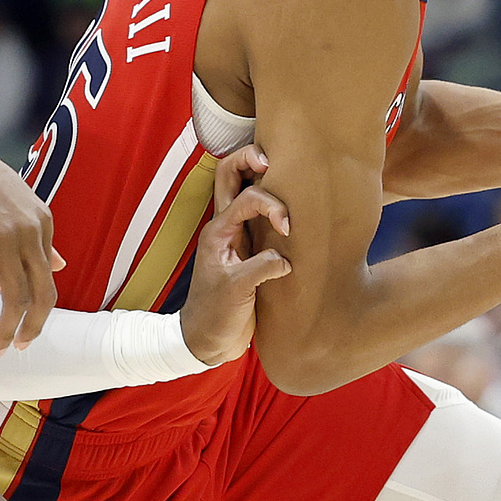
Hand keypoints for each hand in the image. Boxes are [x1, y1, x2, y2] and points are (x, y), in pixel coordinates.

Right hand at [0, 138, 63, 357]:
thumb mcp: (17, 201)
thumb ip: (39, 234)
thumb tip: (61, 264)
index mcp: (43, 222)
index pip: (49, 278)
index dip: (39, 308)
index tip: (25, 325)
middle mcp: (31, 231)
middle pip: (42, 295)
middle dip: (32, 328)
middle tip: (20, 350)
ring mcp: (5, 237)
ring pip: (14, 300)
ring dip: (5, 333)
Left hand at [179, 147, 292, 367]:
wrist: (207, 341)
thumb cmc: (215, 316)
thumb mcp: (238, 292)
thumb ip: (262, 268)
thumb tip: (286, 258)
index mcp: (218, 231)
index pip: (246, 198)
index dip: (271, 204)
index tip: (288, 228)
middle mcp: (225, 226)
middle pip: (230, 174)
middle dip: (250, 158)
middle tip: (275, 161)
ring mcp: (237, 236)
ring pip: (243, 189)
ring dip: (260, 175)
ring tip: (285, 172)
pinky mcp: (249, 249)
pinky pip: (258, 214)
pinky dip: (273, 203)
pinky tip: (292, 209)